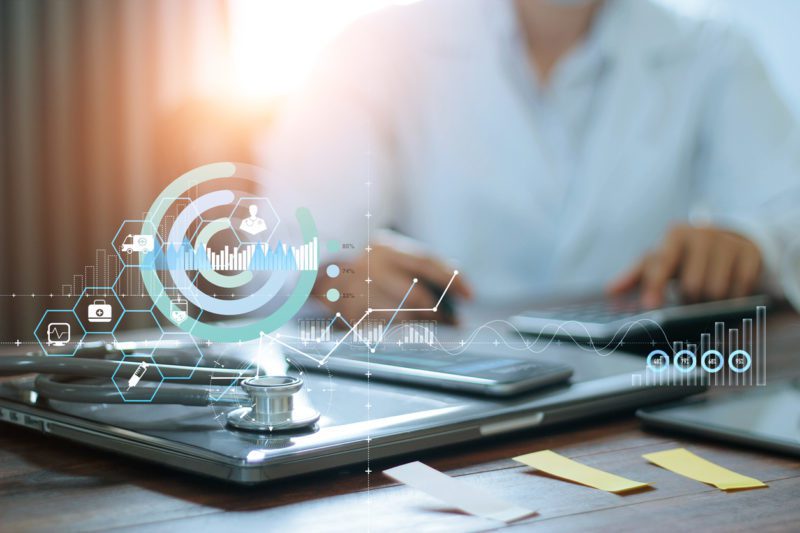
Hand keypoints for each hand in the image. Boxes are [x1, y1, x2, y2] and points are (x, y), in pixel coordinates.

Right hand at [316, 243, 472, 323]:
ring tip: (433, 330)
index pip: (427, 262)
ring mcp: (358, 292)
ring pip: (402, 318)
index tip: (470, 294)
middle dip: (441, 313)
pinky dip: (399, 334)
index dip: (452, 279)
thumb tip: (452, 283)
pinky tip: (406, 335)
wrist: (309, 280)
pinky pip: (383, 330)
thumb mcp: (384, 257)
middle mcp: (371, 267)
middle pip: (418, 296)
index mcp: (385, 248)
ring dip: (422, 327)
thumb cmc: (359, 271)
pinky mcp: (348, 315)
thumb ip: (414, 265)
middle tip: (454, 322)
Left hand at [608, 224, 761, 307]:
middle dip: (688, 300)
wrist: (725, 239)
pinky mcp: (750, 255)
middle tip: (686, 300)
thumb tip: (610, 291)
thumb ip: (635, 275)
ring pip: (717, 291)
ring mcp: (729, 243)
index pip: (662, 263)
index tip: (649, 306)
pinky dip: (732, 299)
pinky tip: (726, 295)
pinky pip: (741, 290)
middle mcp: (702, 234)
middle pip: (692, 285)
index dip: (655, 286)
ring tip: (703, 297)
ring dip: (708, 303)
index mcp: (675, 235)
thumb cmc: (683, 255)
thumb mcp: (659, 259)